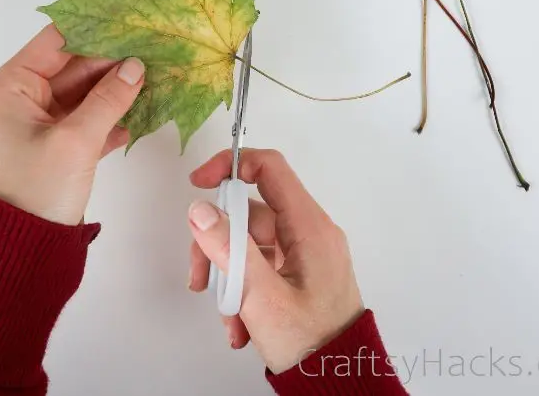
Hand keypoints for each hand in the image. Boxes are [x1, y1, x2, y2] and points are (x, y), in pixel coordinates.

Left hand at [0, 24, 143, 225]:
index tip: (133, 21)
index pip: (57, 40)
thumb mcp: (76, 141)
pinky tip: (142, 109)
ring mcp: (39, 120)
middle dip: (113, 58)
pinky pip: (86, 115)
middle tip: (154, 48)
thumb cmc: (37, 190)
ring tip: (156, 73)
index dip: (95, 29)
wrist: (21, 252)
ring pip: (84, 90)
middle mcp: (21, 96)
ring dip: (117, 86)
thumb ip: (109, 98)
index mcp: (11, 86)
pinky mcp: (56, 143)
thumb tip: (136, 65)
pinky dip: (111, 113)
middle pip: (73, 64)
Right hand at [188, 148, 363, 373]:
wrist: (340, 385)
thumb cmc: (310, 341)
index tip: (199, 183)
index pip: (269, 168)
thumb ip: (228, 249)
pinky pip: (263, 269)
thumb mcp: (260, 297)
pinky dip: (245, 292)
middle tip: (201, 277)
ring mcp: (306, 256)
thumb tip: (200, 209)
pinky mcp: (301, 278)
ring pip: (252, 246)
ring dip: (230, 278)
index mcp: (309, 226)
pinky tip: (240, 327)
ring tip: (226, 318)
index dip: (231, 165)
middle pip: (251, 214)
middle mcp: (310, 233)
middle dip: (219, 245)